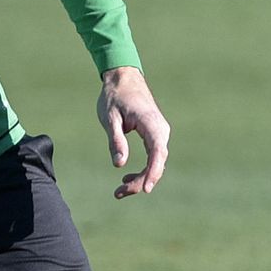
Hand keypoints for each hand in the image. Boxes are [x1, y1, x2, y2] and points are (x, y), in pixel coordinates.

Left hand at [97, 67, 169, 198]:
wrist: (123, 77)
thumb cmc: (114, 96)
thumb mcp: (110, 118)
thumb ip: (116, 140)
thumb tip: (119, 164)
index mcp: (151, 123)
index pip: (157, 153)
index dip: (153, 172)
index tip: (146, 189)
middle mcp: (160, 129)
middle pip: (157, 162)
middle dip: (141, 181)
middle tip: (119, 193)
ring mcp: (159, 132)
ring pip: (156, 162)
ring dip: (141, 178)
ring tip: (119, 191)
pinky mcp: (154, 135)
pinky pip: (153, 156)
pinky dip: (143, 169)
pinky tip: (126, 177)